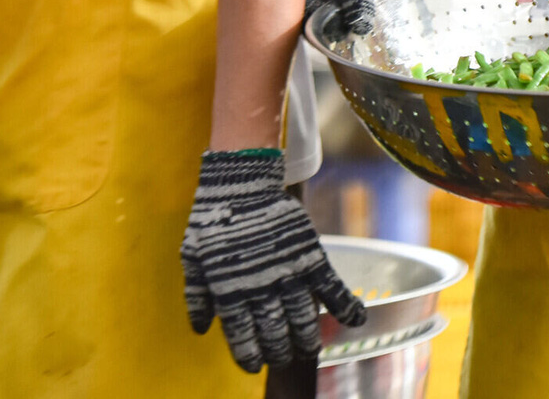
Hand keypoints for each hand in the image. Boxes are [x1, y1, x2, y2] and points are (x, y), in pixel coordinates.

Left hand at [182, 149, 367, 372]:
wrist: (241, 183)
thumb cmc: (213, 220)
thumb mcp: (192, 259)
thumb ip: (196, 296)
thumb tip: (201, 329)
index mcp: (229, 292)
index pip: (242, 337)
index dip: (249, 356)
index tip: (255, 365)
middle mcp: (260, 289)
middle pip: (274, 333)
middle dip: (279, 351)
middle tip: (283, 357)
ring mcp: (288, 273)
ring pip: (302, 319)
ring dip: (307, 339)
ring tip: (308, 349)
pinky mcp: (309, 256)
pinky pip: (332, 288)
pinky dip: (346, 306)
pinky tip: (356, 320)